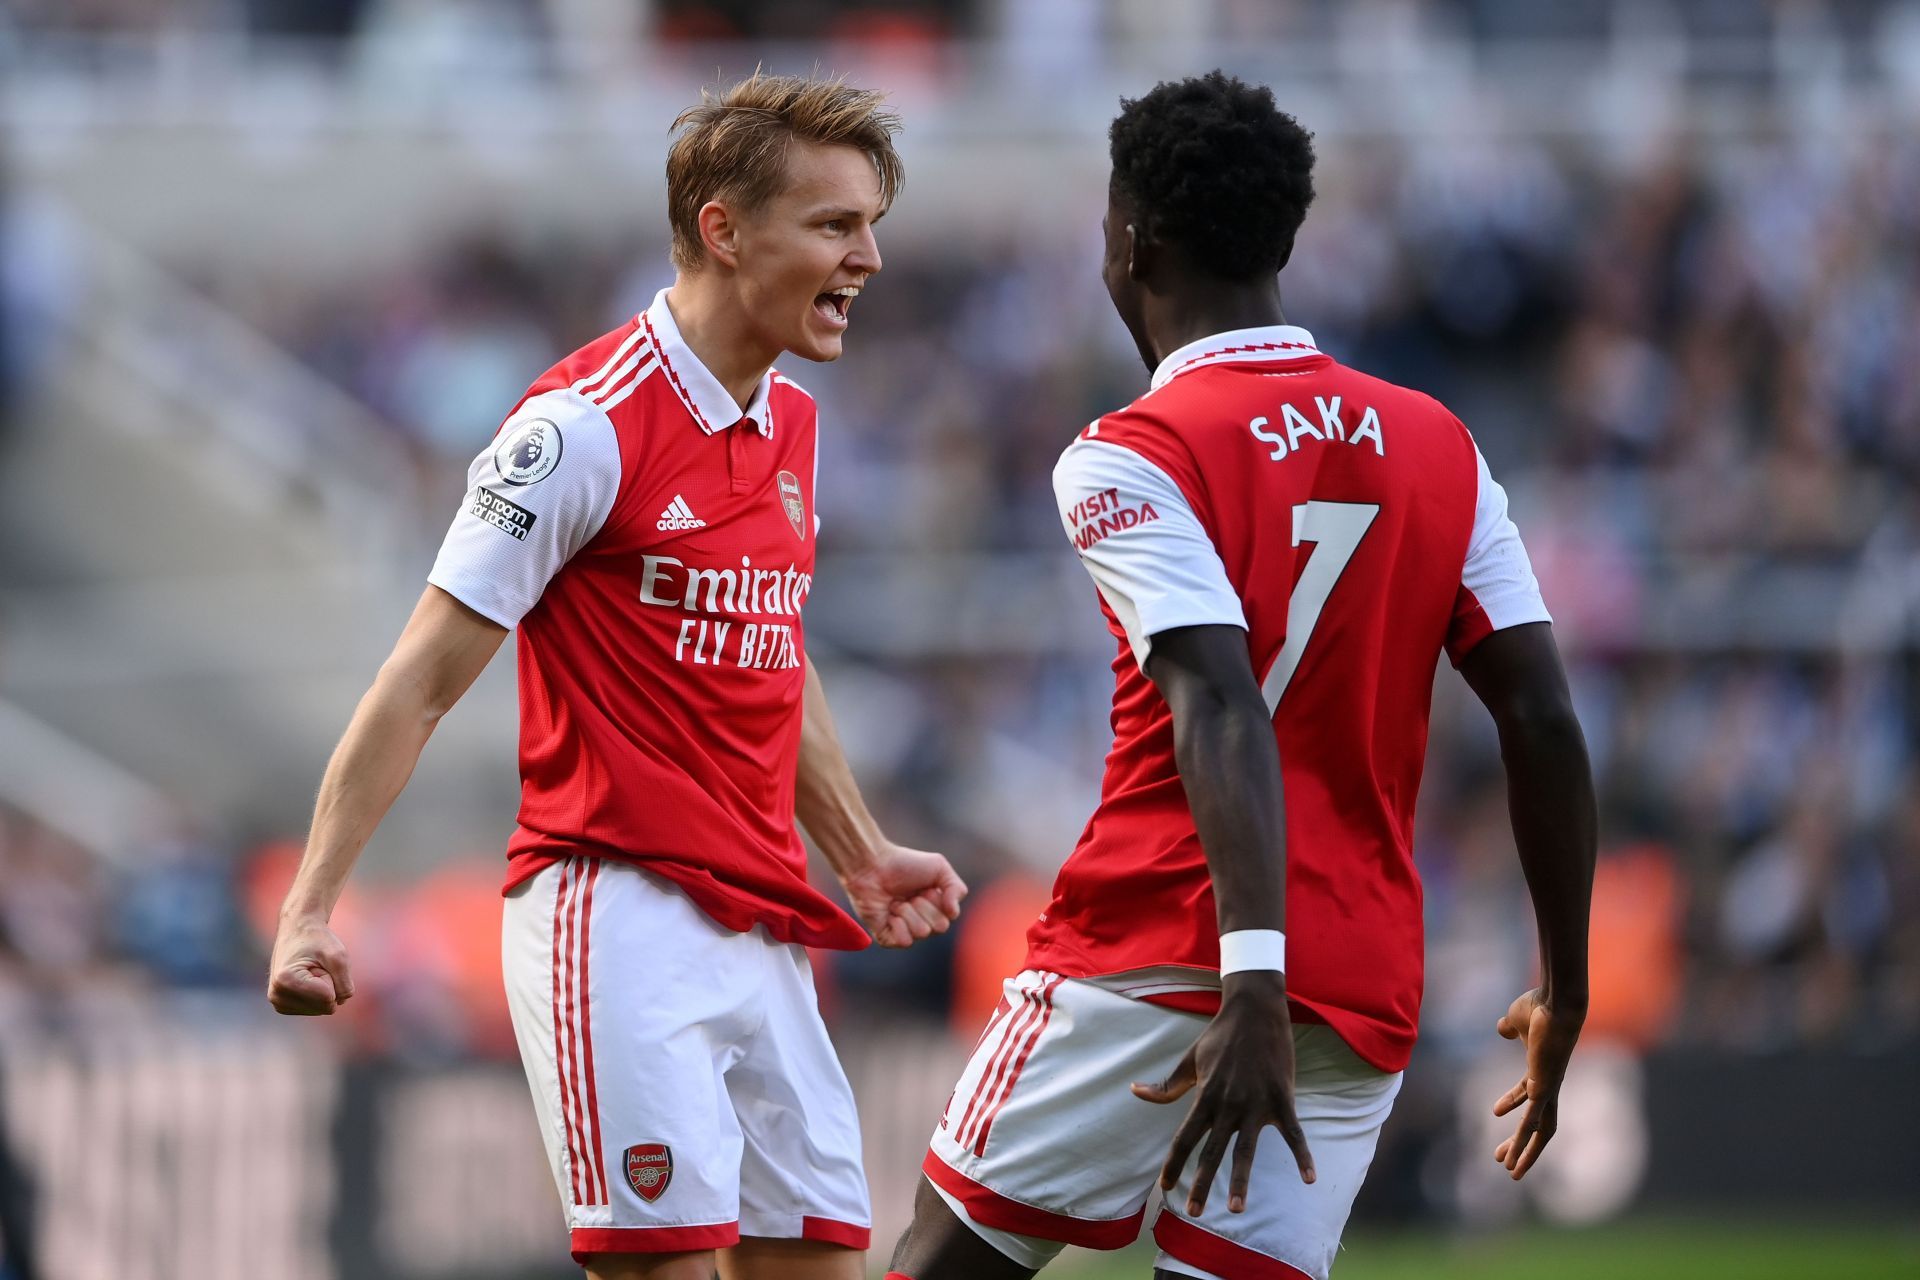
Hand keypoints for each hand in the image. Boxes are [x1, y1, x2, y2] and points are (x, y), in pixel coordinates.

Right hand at [266, 916, 354, 1014]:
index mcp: (286, 981)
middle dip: (329, 985)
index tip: (317, 962)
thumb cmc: (318, 940)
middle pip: (325, 1007)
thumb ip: (344, 983)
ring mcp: (278, 1003)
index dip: (332, 978)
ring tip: (311, 971)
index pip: (328, 998)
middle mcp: (277, 995)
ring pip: (321, 1009)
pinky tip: (307, 980)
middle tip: (316, 967)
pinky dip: (318, 995)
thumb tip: (339, 1003)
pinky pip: (316, 1010)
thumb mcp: (339, 956)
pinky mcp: (284, 1007)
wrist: (297, 931)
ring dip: (323, 990)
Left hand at [841, 844, 966, 947]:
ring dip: (909, 913)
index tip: (925, 887)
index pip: (949, 917)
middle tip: (910, 895)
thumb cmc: (904, 864)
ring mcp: (905, 930)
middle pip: (939, 927)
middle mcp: (922, 921)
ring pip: (922, 933)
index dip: (938, 900)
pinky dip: (898, 925)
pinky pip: (904, 942)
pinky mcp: (887, 938)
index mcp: (936, 907)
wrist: (872, 865)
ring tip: (895, 902)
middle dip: (924, 906)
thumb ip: (956, 888)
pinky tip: (889, 913)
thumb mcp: (940, 867)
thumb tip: (953, 913)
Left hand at [1132, 972, 1314, 1214]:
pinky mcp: (1281, 1098)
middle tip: (1193, 1212)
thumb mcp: (1190, 1060)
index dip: (1173, 1164)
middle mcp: (1227, 1105)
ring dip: (1240, 1181)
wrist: (1255, 1010)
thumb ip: (1167, 1084)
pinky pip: (1293, 1133)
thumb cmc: (1220, 1037)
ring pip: (1246, 1150)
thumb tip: (1135, 1092)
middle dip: (1201, 1184)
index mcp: (1204, 1096)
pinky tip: (1309, 1180)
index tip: (1164, 1187)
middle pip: (1211, 1152)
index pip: (1184, 1138)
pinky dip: (1302, 1156)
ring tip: (1234, 1209)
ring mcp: (1256, 1104)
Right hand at [1490, 987, 1583, 1178]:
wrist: (1557, 1002)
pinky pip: (1532, 1121)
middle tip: (1504, 1162)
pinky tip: (1513, 1155)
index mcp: (1541, 1071)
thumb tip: (1502, 1027)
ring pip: (1539, 1130)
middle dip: (1523, 1144)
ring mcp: (1548, 1089)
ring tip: (1509, 1171)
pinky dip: (1523, 1139)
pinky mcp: (1544, 1089)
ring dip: (1525, 1152)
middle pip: (1539, 1124)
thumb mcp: (1516, 1018)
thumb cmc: (1540, 1006)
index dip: (1510, 1102)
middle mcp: (1548, 1085)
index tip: (1493, 1111)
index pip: (1527, 1095)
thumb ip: (1509, 1026)